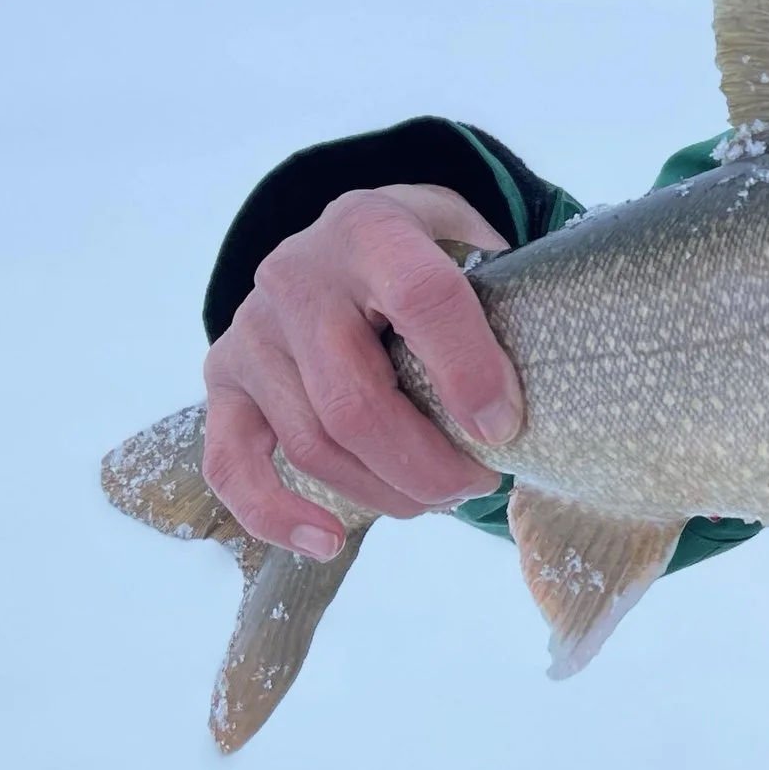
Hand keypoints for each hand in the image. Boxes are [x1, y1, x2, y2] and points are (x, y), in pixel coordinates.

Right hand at [201, 184, 524, 558]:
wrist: (334, 238)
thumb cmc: (419, 248)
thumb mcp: (463, 231)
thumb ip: (502, 275)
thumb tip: (547, 352)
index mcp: (370, 229)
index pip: (423, 299)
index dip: (468, 370)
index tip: (504, 430)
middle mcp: (297, 277)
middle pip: (356, 400)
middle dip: (427, 463)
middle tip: (478, 483)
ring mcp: (251, 333)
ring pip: (311, 443)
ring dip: (383, 492)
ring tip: (439, 498)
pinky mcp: (221, 380)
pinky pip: (230, 462)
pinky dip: (273, 513)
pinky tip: (326, 540)